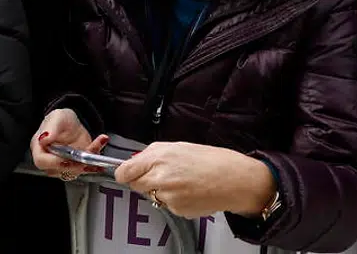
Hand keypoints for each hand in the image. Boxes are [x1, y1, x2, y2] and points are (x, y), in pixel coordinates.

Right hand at [30, 109, 108, 177]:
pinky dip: (94, 165)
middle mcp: (50, 159)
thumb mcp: (57, 118)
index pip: (42, 161)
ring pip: (73, 171)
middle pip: (58, 170)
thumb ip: (50, 128)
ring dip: (86, 163)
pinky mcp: (76, 166)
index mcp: (40, 147)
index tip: (67, 156)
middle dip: (74, 164)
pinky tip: (100, 161)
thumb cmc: (61, 120)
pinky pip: (84, 169)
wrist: (73, 124)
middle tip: (85, 154)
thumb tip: (43, 138)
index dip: (55, 161)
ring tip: (95, 148)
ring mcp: (63, 164)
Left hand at [115, 142, 275, 218]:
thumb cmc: (211, 160)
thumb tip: (136, 162)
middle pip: (134, 185)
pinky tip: (189, 191)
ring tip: (182, 182)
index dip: (124, 173)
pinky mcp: (176, 209)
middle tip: (160, 176)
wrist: (233, 179)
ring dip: (160, 191)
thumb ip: (153, 155)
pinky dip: (174, 200)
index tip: (126, 173)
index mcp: (158, 157)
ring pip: (151, 196)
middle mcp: (160, 176)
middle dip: (143, 181)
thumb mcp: (178, 147)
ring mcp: (167, 195)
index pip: (124, 171)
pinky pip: (167, 205)